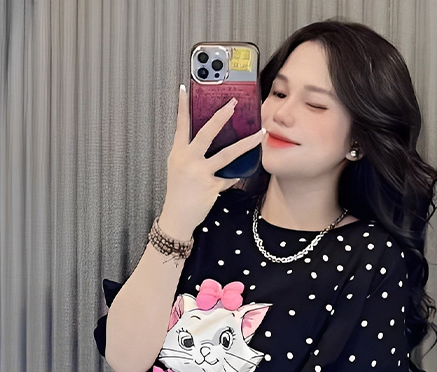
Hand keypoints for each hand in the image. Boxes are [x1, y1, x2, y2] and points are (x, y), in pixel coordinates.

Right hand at [159, 85, 264, 240]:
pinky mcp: (212, 187)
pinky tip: (241, 173)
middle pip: (207, 133)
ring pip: (227, 154)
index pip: (181, 125)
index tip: (185, 89)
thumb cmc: (178, 192)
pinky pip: (229, 177)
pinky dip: (235, 176)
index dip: (182, 107)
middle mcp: (189, 160)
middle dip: (221, 117)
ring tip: (260, 134)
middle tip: (233, 104)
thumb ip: (190, 153)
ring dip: (246, 143)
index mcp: (178, 153)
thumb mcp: (177, 168)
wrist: (177, 217)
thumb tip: (208, 140)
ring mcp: (201, 173)